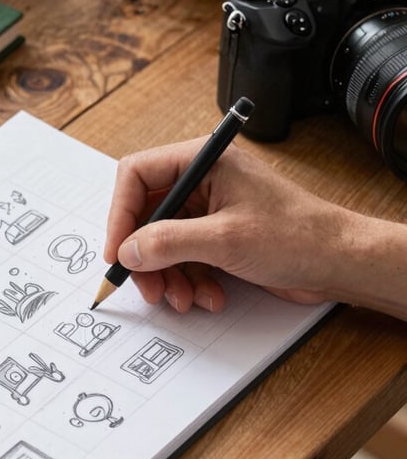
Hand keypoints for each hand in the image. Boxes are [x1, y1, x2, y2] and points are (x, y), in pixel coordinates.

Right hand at [104, 139, 350, 312]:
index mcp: (202, 160)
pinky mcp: (217, 236)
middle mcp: (202, 180)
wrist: (341, 263)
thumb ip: (169, 242)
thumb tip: (127, 250)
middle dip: (145, 255)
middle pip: (146, 214)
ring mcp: (210, 209)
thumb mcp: (224, 239)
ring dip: (167, 275)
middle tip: (147, 286)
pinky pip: (184, 258)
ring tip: (183, 299)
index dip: (121, 214)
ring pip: (162, 241)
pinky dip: (188, 280)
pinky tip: (208, 296)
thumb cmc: (298, 235)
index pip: (137, 175)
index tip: (117, 251)